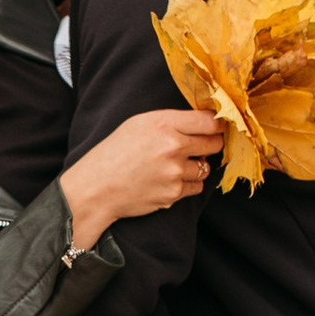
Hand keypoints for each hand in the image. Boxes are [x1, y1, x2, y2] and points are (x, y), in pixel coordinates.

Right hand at [60, 109, 222, 247]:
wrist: (97, 188)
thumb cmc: (115, 152)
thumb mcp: (139, 123)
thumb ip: (171, 121)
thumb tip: (205, 122)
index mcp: (164, 124)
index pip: (209, 121)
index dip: (217, 124)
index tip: (216, 126)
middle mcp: (173, 147)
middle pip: (214, 144)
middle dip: (211, 144)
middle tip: (201, 145)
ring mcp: (175, 173)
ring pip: (205, 168)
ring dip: (197, 166)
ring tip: (176, 165)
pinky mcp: (174, 194)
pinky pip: (195, 187)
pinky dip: (187, 184)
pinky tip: (169, 179)